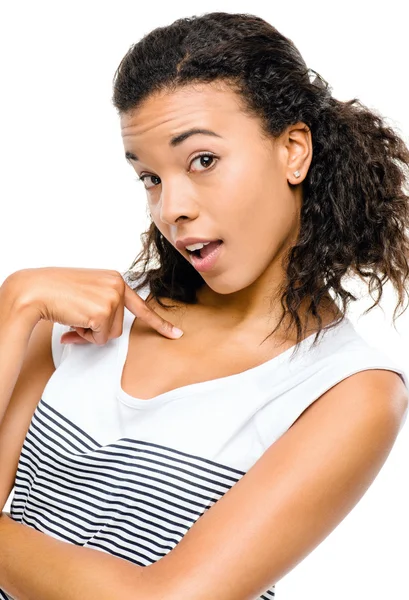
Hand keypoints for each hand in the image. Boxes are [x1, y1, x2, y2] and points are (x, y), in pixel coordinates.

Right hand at [7, 267, 183, 344]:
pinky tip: (73, 320)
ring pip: (110, 334)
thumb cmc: (55, 291)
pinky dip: (85, 336)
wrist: (34, 289)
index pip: (141, 305)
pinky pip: (99, 338)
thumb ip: (100, 310)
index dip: (160, 323)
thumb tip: (98, 337)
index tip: (176, 334)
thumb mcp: (85, 294)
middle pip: (119, 326)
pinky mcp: (103, 311)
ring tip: (74, 316)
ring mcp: (112, 298)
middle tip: (78, 317)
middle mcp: (118, 285)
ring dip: (91, 332)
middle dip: (98, 329)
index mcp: (115, 279)